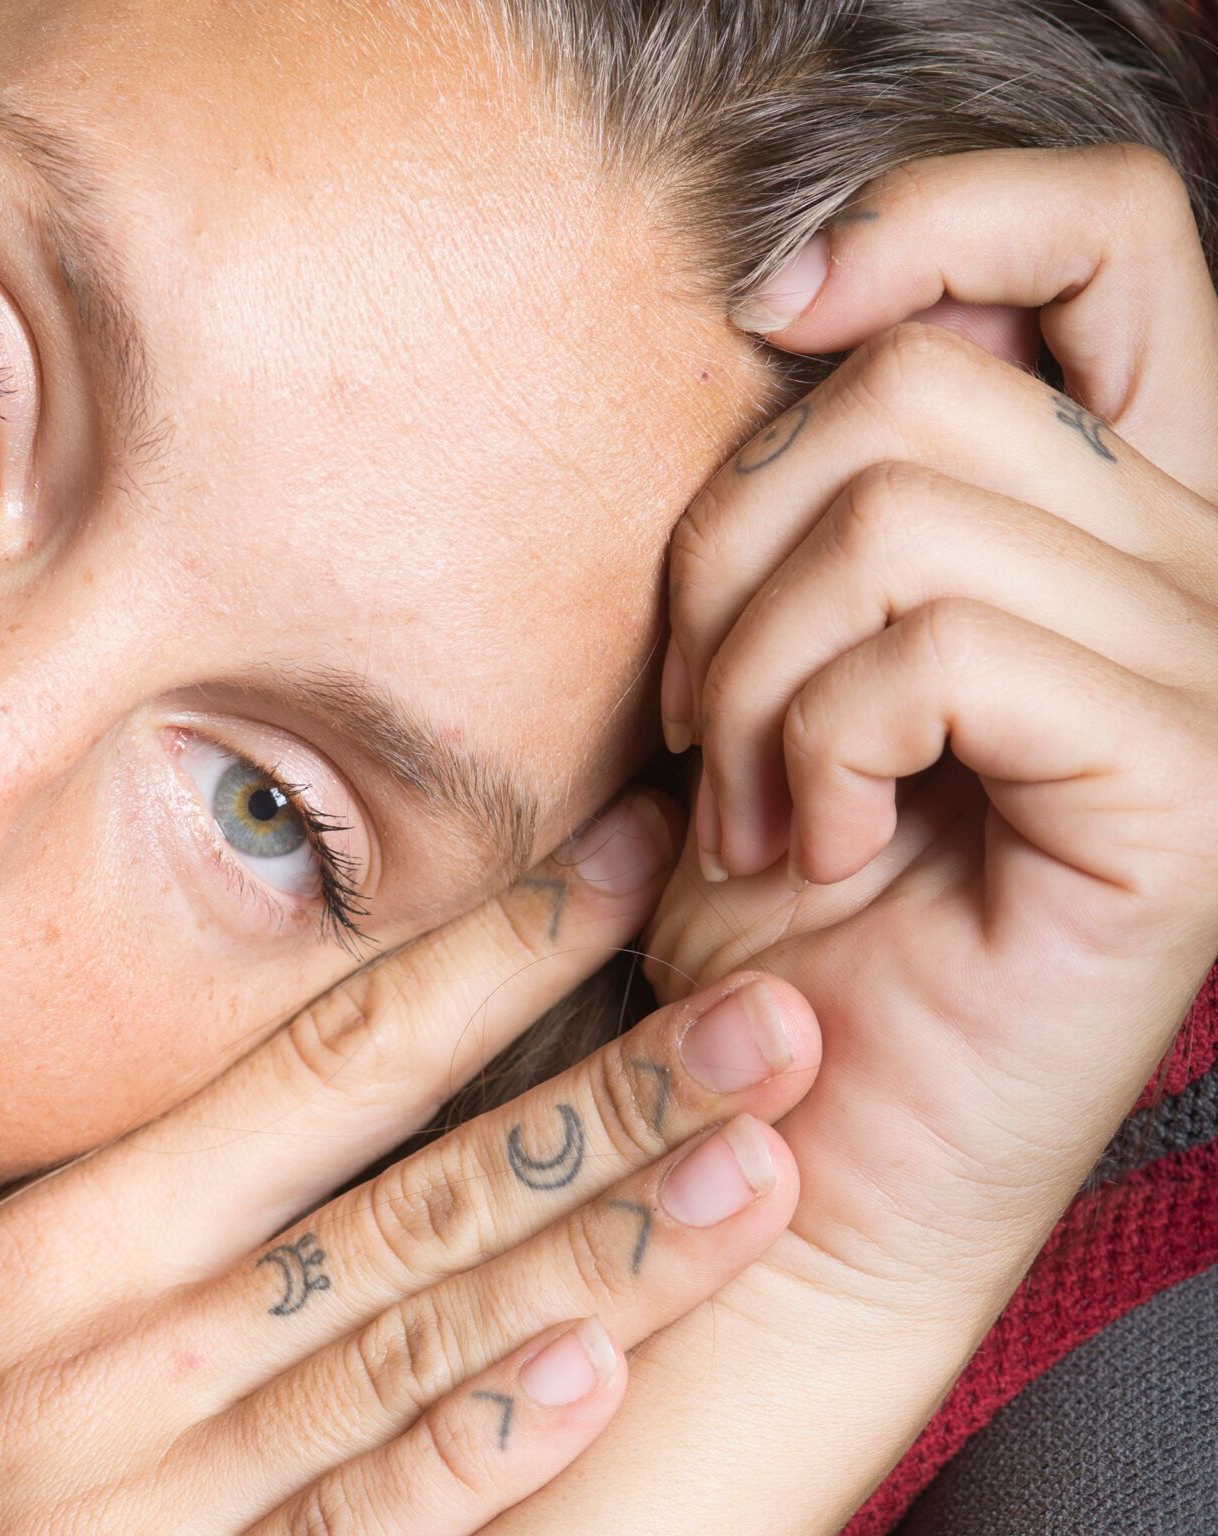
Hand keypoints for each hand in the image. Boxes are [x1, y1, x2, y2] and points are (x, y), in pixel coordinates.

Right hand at [0, 796, 823, 1532]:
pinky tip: (585, 1379)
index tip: (604, 874)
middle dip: (601, 1095)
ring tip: (750, 1167)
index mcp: (43, 1244)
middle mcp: (117, 1343)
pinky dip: (468, 1452)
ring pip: (411, 1342)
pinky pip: (344, 1525)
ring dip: (596, 1252)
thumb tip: (149, 1146)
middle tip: (776, 1006)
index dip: (470, 964)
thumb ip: (13, 1232)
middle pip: (401, 1191)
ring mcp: (150, 1485)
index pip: (299, 1067)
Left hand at [491, 145, 1217, 1534]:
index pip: (1104, 237)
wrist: (788, 1131)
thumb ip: (822, 481)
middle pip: (922, 388)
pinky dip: (816, 744)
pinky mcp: (1176, 787)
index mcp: (1107, 510)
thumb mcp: (765, 640)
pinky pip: (939, 652)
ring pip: (904, 516)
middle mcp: (1194, 567)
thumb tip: (794, 291)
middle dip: (736, 552)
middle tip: (714, 715)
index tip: (771, 308)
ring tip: (757, 799)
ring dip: (757, 673)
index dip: (933, 223)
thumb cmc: (770, 901)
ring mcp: (1207, 675)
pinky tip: (813, 843)